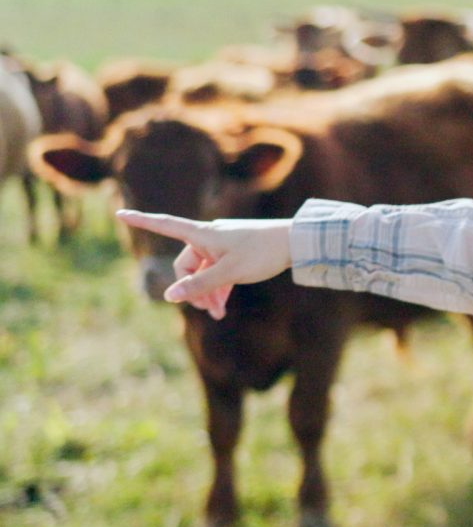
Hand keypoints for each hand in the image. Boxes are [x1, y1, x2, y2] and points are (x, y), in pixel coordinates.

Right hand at [115, 211, 293, 319]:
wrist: (297, 243)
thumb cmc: (263, 252)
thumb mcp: (229, 272)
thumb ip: (200, 285)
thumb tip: (170, 296)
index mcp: (202, 234)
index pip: (165, 225)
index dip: (142, 221)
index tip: (120, 213)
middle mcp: (209, 237)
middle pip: (186, 265)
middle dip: (192, 288)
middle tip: (208, 309)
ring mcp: (222, 247)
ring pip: (203, 273)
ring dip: (206, 293)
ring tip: (217, 313)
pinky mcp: (235, 255)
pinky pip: (217, 273)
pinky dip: (217, 289)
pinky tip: (221, 309)